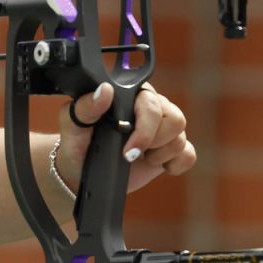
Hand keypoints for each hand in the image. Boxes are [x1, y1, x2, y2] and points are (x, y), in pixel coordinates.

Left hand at [55, 82, 196, 192]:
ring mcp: (164, 128)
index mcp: (130, 94)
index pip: (152, 102)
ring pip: (181, 136)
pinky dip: (176, 164)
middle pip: (175, 119)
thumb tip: (104, 91)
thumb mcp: (74, 125)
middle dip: (152, 142)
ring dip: (160, 153)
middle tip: (129, 155)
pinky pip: (188, 154)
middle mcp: (152, 106)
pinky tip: (158, 165)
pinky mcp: (171, 150)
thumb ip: (86, 107)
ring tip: (139, 158)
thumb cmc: (78, 143)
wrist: (83, 172)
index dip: (145, 128)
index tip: (127, 149)